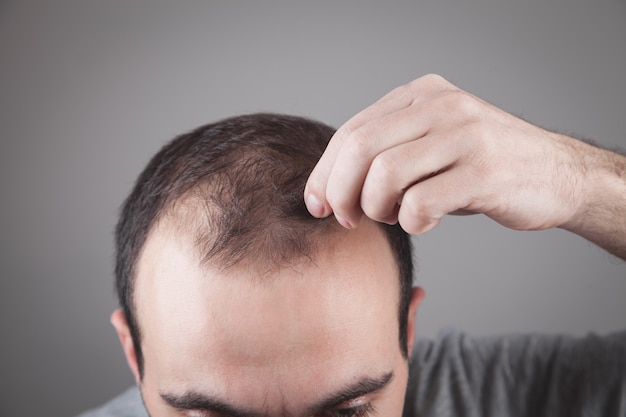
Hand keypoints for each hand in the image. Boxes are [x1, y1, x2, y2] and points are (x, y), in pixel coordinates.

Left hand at [305, 74, 622, 244]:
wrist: (555, 174)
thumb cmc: (479, 166)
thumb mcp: (431, 144)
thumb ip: (386, 152)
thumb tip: (327, 189)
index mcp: (421, 95)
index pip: (351, 131)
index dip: (325, 172)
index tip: (317, 204)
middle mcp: (441, 106)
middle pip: (360, 148)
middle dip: (340, 192)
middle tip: (347, 219)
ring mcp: (465, 135)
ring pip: (385, 175)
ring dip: (377, 208)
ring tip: (392, 217)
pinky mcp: (485, 171)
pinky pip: (422, 202)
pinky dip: (411, 222)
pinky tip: (424, 223)